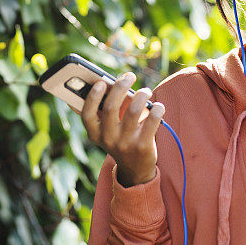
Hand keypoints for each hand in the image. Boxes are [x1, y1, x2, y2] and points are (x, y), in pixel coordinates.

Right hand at [80, 72, 164, 186]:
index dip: (93, 97)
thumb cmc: (120, 138)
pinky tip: (158, 106)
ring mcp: (125, 143)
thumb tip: (110, 83)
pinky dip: (157, 109)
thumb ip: (105, 110)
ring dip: (141, 95)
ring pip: (134, 111)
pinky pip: (152, 120)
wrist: (135, 168)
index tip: (101, 82)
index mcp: (95, 133)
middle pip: (111, 107)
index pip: (87, 114)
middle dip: (121, 87)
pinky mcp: (143, 146)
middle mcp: (108, 139)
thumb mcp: (107, 130)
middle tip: (130, 76)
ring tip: (146, 91)